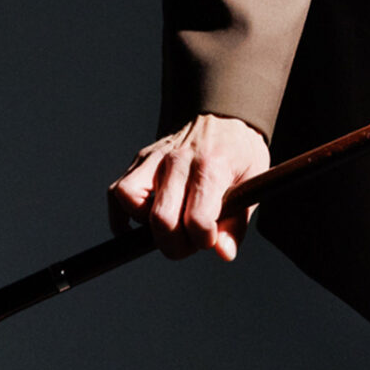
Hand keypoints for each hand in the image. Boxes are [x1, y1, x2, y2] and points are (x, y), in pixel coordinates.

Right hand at [107, 114, 270, 261]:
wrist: (224, 117)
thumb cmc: (239, 154)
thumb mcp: (253, 185)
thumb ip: (237, 223)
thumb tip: (223, 253)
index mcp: (211, 168)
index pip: (197, 220)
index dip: (203, 240)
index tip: (210, 239)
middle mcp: (178, 161)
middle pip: (161, 220)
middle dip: (175, 244)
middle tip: (190, 241)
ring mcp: (155, 159)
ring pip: (129, 201)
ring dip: (146, 227)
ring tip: (169, 226)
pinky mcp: (140, 160)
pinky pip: (117, 193)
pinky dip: (122, 216)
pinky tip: (140, 224)